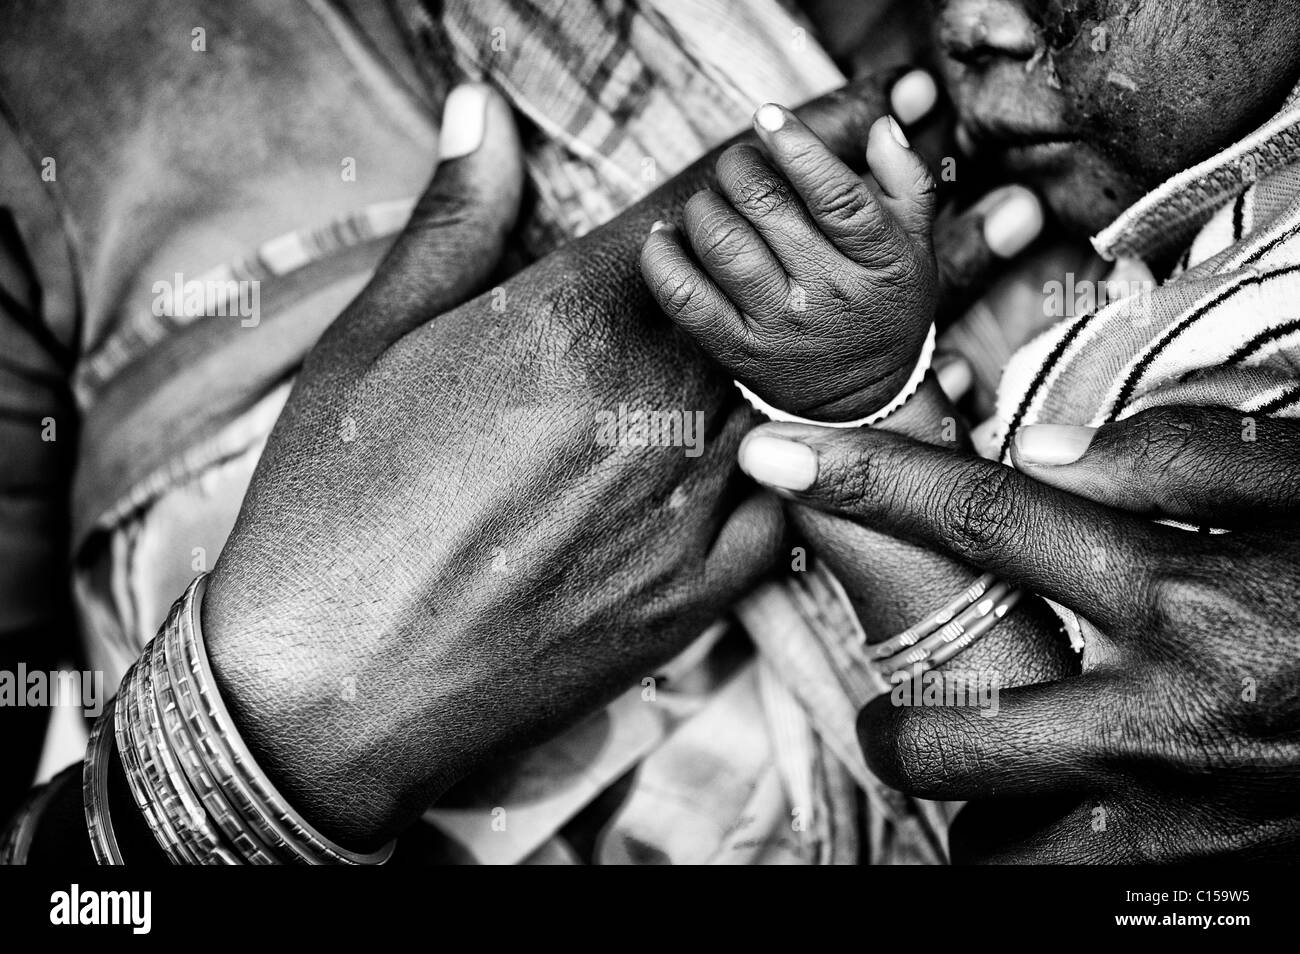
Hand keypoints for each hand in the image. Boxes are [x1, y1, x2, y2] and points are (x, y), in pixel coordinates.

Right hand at [201, 75, 899, 848]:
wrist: (333, 681)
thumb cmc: (333, 506)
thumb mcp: (372, 341)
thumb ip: (450, 220)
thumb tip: (479, 108)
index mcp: (572, 323)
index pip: (707, 204)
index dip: (788, 142)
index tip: (858, 106)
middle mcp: (652, 403)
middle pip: (787, 288)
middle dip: (854, 224)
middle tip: (921, 178)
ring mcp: (686, 502)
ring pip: (813, 393)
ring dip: (876, 330)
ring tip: (946, 285)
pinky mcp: (697, 592)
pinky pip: (792, 510)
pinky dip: (826, 461)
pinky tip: (854, 433)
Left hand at [640, 104, 937, 422]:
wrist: (866, 397)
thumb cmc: (885, 300)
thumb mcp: (917, 244)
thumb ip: (908, 181)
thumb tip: (879, 127)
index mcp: (880, 260)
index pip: (836, 194)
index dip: (796, 146)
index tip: (769, 116)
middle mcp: (829, 293)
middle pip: (766, 207)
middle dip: (740, 167)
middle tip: (738, 165)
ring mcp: (780, 325)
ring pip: (721, 242)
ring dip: (704, 205)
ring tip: (711, 201)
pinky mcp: (738, 352)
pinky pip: (683, 296)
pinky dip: (662, 257)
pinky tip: (666, 236)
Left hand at [735, 404, 1299, 861]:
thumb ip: (1187, 456)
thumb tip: (1043, 447)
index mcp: (1182, 594)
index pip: (988, 518)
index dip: (869, 478)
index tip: (776, 452)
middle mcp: (1162, 713)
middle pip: (944, 737)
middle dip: (889, 732)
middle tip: (900, 716)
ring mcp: (1178, 817)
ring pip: (991, 846)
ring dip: (967, 811)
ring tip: (992, 775)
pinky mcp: (1200, 884)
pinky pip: (1064, 891)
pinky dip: (1035, 858)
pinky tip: (1058, 817)